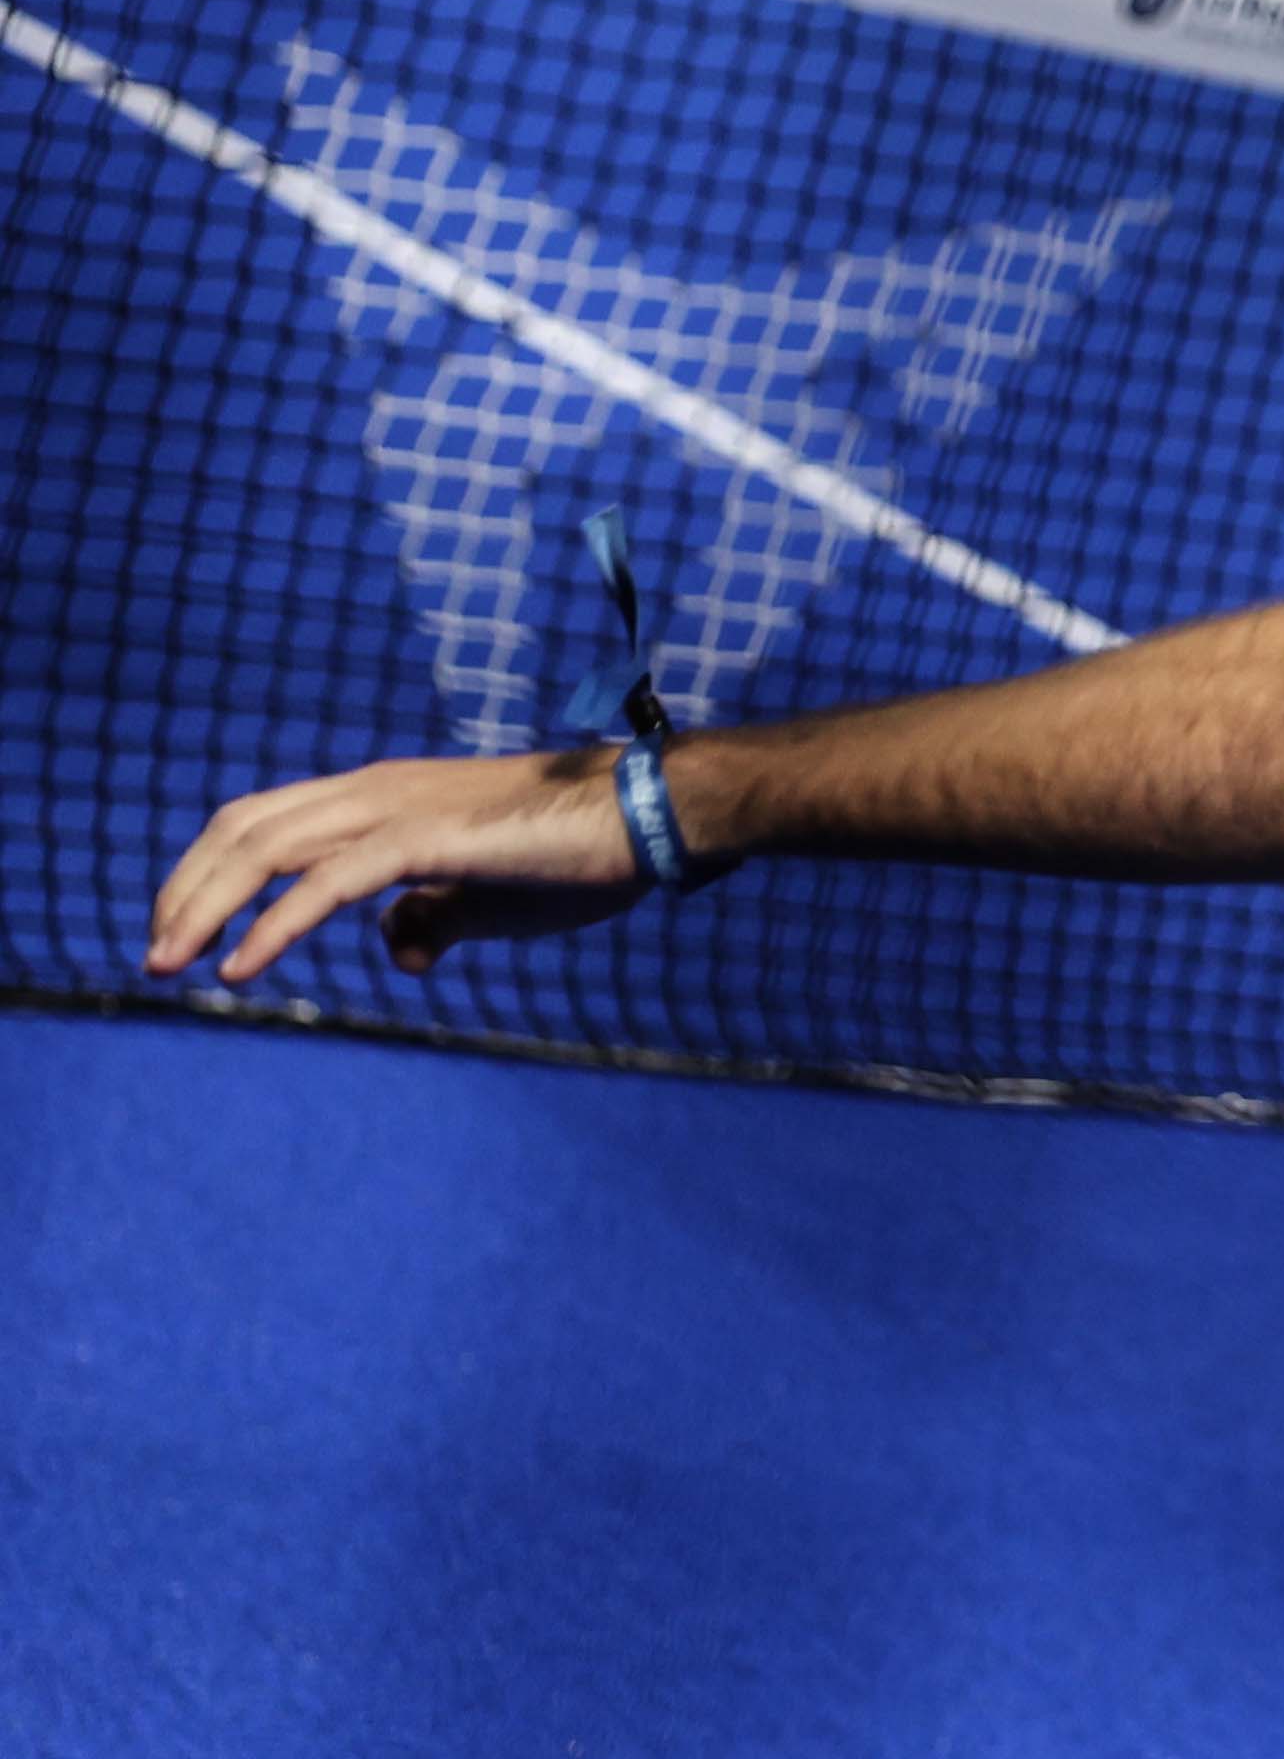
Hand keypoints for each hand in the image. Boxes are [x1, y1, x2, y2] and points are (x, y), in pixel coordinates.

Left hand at [147, 749, 648, 986]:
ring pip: (266, 848)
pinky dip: (271, 925)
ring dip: (203, 907)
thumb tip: (400, 953)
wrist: (652, 816)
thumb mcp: (491, 899)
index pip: (266, 820)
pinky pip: (325, 885)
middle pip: (244, 827)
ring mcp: (399, 810)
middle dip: (184, 888)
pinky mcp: (426, 841)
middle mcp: (377, 790)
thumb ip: (436, 918)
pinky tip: (238, 968)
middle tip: (156, 954)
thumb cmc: (582, 853)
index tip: (185, 929)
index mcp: (386, 795)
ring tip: (168, 963)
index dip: (210, 871)